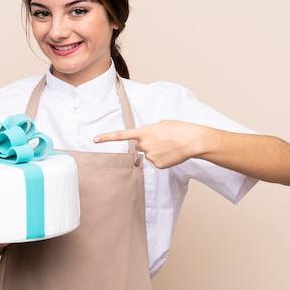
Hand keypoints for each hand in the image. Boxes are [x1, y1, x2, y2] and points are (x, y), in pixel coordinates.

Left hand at [95, 120, 289, 184]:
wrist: (195, 140)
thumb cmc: (181, 128)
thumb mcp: (162, 124)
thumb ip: (150, 131)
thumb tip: (146, 140)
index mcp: (144, 132)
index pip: (122, 135)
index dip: (107, 137)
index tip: (94, 139)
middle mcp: (144, 145)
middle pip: (140, 147)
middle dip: (148, 144)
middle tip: (164, 140)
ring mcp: (151, 157)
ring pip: (149, 155)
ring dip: (158, 151)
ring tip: (171, 145)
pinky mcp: (158, 165)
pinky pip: (157, 162)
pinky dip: (164, 158)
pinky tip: (173, 153)